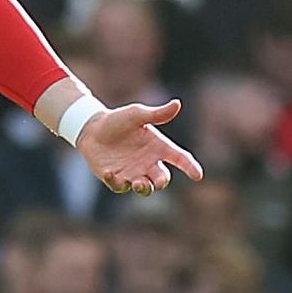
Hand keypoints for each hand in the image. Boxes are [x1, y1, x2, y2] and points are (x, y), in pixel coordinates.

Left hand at [75, 99, 202, 196]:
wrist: (93, 128)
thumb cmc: (118, 120)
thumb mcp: (137, 114)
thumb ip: (156, 114)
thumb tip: (177, 104)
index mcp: (158, 148)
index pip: (179, 158)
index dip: (190, 167)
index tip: (198, 175)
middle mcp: (148, 163)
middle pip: (161, 178)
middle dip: (162, 181)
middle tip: (160, 181)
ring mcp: (133, 173)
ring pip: (144, 188)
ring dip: (144, 188)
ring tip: (140, 183)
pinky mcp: (115, 178)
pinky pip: (119, 186)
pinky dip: (116, 182)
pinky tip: (110, 173)